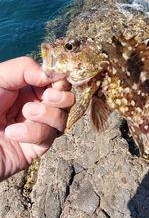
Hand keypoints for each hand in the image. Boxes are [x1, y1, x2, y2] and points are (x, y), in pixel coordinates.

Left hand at [0, 56, 74, 180]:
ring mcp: (36, 127)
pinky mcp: (35, 148)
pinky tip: (12, 133)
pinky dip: (33, 133)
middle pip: (66, 98)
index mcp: (25, 87)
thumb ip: (23, 68)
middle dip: (60, 96)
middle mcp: (34, 105)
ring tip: (25, 114)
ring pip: (62, 118)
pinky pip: (48, 137)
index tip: (55, 78)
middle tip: (46, 97)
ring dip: (47, 114)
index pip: (54, 79)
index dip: (59, 78)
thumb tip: (51, 72)